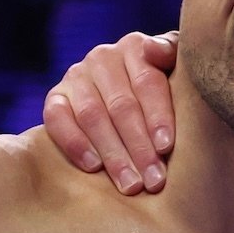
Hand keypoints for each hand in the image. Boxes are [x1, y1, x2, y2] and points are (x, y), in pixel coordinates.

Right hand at [41, 31, 179, 192]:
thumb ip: (173, 54)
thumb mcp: (178, 68)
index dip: (158, 116)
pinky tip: (94, 168)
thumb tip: (152, 50)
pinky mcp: (55, 98)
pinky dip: (74, 144)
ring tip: (131, 185)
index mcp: (135, 47)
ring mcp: (76, 77)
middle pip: (121, 105)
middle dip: (139, 147)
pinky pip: (57, 120)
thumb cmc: (168, 88)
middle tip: (154, 180)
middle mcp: (103, 58)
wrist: (135, 97)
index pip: (147, 82)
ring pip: (92, 116)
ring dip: (113, 154)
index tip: (167, 148)